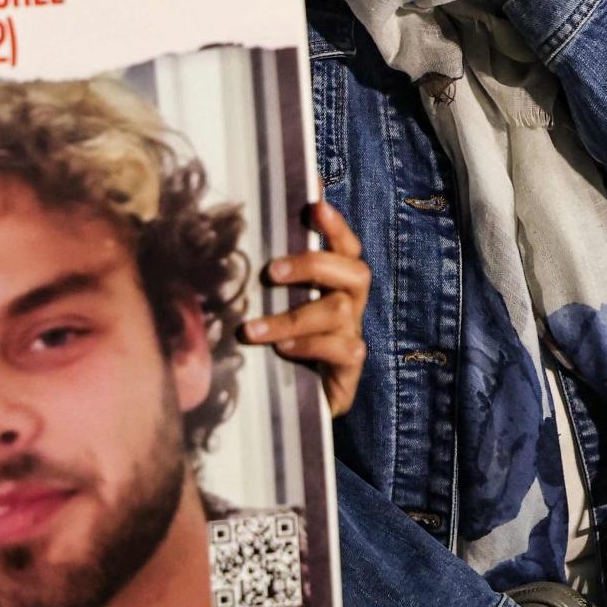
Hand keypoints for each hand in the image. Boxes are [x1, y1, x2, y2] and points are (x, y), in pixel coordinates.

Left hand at [240, 198, 370, 415]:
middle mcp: (352, 305)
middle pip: (356, 271)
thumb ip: (275, 273)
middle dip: (314, 264)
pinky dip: (309, 346)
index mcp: (337, 284)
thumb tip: (251, 227)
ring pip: (340, 311)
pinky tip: (282, 351)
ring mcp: (354, 336)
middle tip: (271, 271)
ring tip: (251, 330)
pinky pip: (343, 350)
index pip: (347, 247)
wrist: (296, 401)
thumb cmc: (284, 341)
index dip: (336, 226)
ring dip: (292, 317)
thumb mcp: (277, 306)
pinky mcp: (351, 371)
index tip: (315, 205)